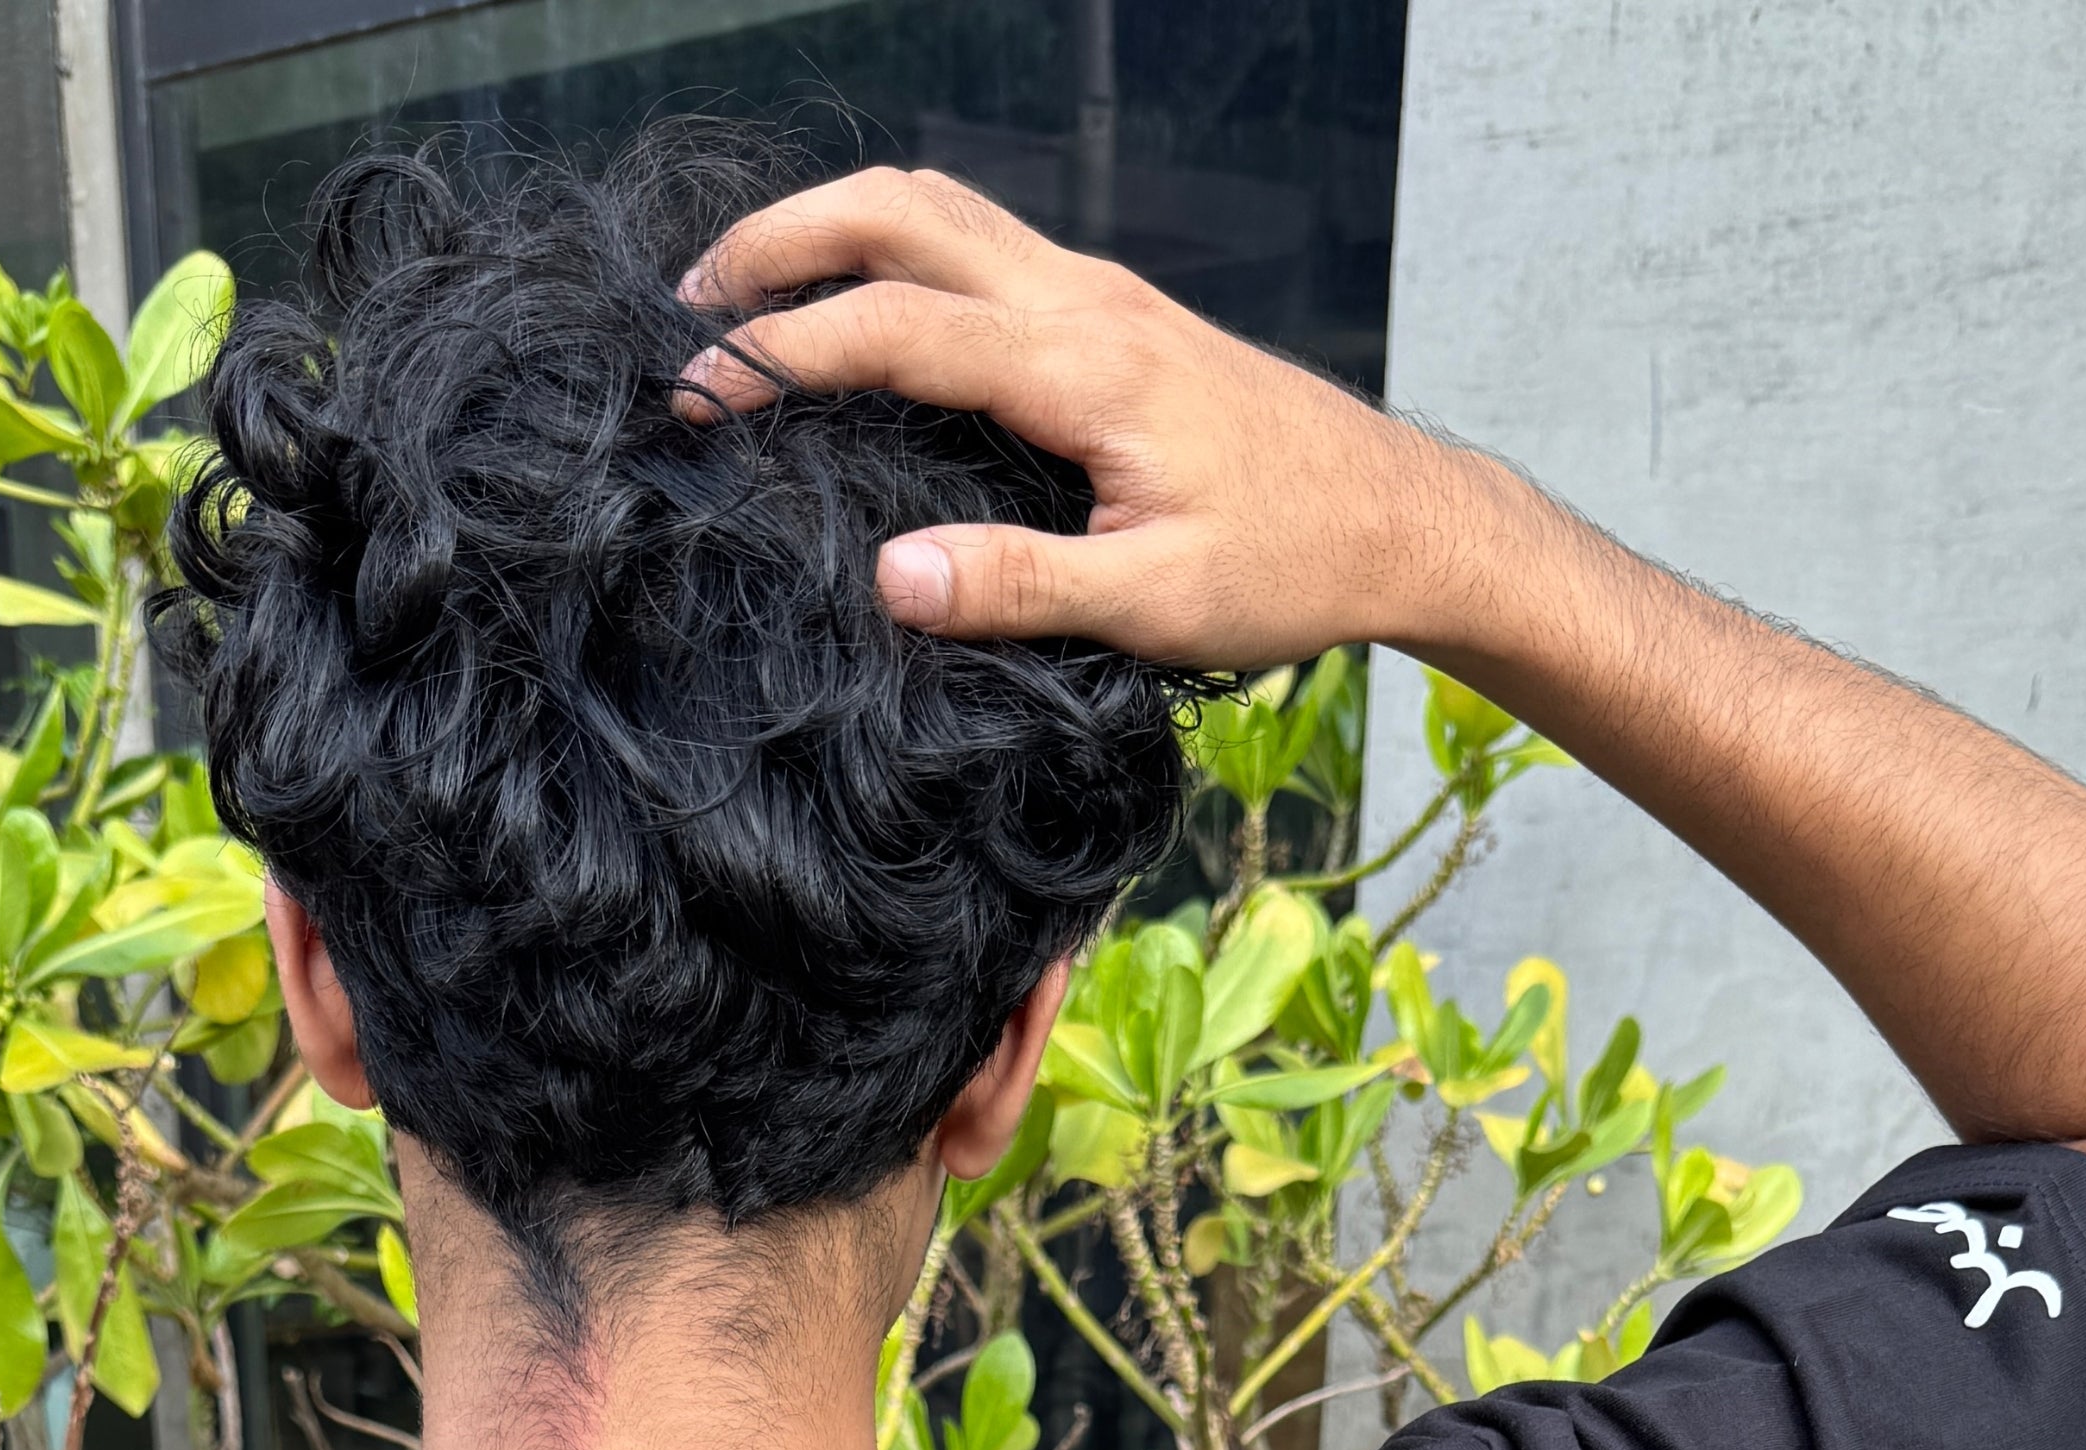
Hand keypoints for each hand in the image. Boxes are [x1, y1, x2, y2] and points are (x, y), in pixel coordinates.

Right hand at [680, 168, 1453, 666]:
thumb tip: (891, 577)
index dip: (779, 357)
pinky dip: (893, 250)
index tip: (690, 399)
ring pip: (939, 208)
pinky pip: (979, 243)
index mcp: (1081, 366)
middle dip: (781, 241)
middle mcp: (1083, 301)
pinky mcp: (1113, 314)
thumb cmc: (1290, 564)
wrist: (1397, 518)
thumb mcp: (1155, 606)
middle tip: (688, 304)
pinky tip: (858, 310)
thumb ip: (1020, 589)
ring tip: (746, 292)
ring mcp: (1099, 293)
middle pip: (901, 211)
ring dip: (831, 231)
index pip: (892, 329)